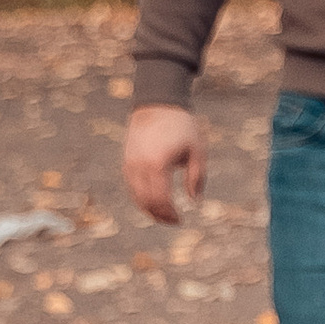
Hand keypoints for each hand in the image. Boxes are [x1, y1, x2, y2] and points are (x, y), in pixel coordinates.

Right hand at [124, 103, 206, 225]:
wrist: (157, 103)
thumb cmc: (182, 126)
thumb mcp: (198, 150)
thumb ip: (196, 177)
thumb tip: (195, 201)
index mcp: (158, 164)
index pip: (160, 199)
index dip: (169, 214)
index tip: (180, 220)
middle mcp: (140, 165)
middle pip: (146, 202)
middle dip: (159, 215)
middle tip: (174, 221)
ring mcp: (130, 163)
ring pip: (136, 196)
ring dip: (149, 209)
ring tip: (165, 214)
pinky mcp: (127, 160)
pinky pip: (131, 186)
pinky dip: (141, 198)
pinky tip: (155, 201)